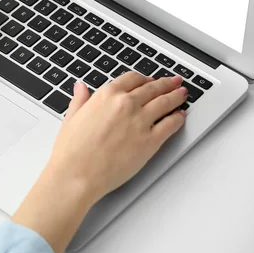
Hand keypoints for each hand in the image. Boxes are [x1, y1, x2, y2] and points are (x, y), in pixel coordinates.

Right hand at [12, 73, 187, 252]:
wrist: (77, 174)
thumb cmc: (71, 151)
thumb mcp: (71, 118)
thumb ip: (80, 100)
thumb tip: (81, 88)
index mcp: (106, 95)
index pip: (132, 79)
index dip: (143, 78)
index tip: (148, 80)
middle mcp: (125, 104)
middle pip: (152, 88)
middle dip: (165, 84)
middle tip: (174, 82)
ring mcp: (140, 121)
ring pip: (165, 102)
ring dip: (176, 96)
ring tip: (182, 94)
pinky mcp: (151, 141)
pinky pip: (171, 125)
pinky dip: (178, 118)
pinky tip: (180, 116)